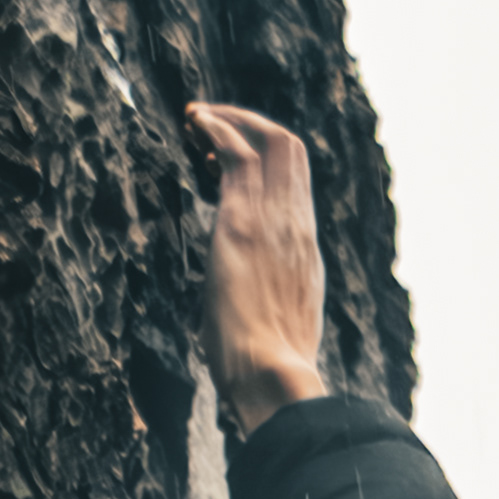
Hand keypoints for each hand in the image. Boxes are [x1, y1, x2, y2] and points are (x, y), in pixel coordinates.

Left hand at [184, 101, 328, 435]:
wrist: (272, 379)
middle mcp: (296, 227)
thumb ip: (267, 308)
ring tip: (195, 119)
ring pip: (267, 140)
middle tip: (213, 128)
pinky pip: (236, 152)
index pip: (295, 187)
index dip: (266, 164)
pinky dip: (215, 127)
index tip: (230, 163)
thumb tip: (244, 318)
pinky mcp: (243, 220)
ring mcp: (274, 220)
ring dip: (229, 119)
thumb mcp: (275, 333)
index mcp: (304, 254)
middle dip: (251, 126)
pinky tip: (194, 122)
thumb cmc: (266, 374)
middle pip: (290, 150)